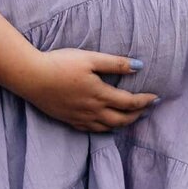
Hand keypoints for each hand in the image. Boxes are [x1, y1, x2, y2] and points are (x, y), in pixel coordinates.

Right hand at [15, 47, 158, 133]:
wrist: (31, 77)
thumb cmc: (60, 64)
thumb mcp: (90, 58)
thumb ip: (115, 63)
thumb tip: (140, 66)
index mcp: (100, 94)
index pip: (130, 103)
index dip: (146, 101)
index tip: (156, 98)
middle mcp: (93, 110)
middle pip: (122, 119)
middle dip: (138, 115)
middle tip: (148, 109)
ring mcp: (80, 118)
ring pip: (108, 127)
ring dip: (124, 123)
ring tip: (132, 118)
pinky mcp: (69, 120)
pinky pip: (92, 130)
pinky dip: (105, 129)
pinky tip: (107, 124)